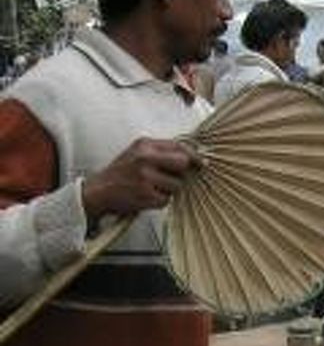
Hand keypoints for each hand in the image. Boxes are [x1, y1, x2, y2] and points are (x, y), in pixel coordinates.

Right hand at [82, 137, 199, 219]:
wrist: (99, 191)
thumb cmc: (122, 173)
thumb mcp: (138, 152)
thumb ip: (162, 151)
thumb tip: (192, 156)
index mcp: (145, 144)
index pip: (179, 146)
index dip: (194, 156)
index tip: (201, 163)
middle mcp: (145, 158)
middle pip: (183, 163)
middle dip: (184, 172)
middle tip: (176, 177)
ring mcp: (145, 177)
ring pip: (177, 184)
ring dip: (170, 189)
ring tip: (153, 187)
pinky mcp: (145, 195)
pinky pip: (167, 199)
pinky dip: (161, 200)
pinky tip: (148, 196)